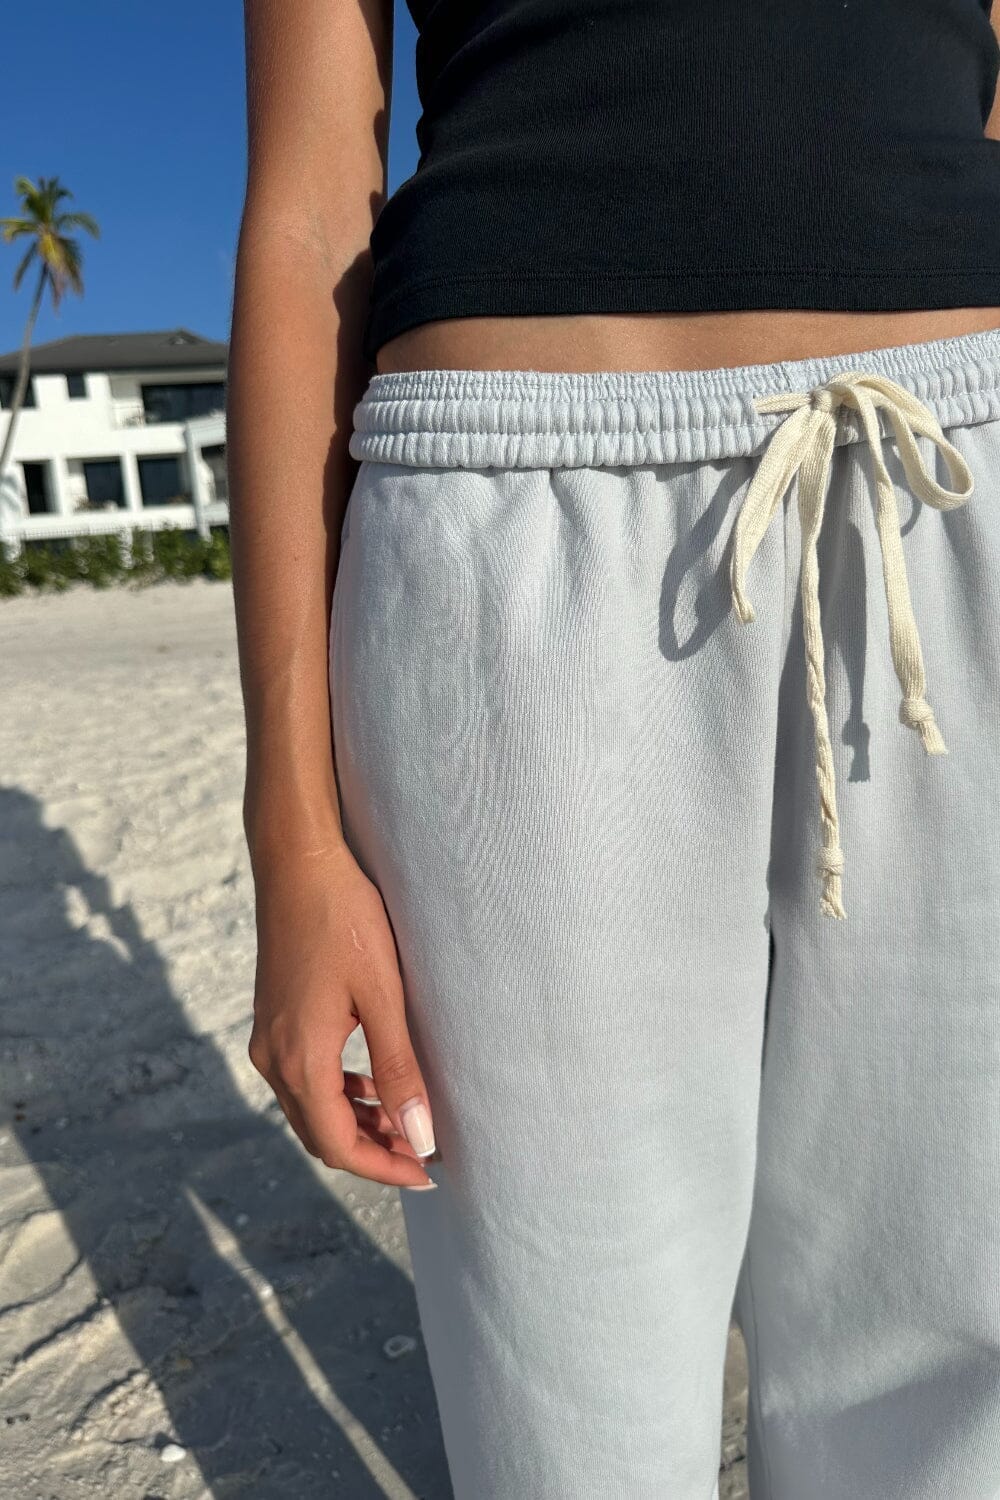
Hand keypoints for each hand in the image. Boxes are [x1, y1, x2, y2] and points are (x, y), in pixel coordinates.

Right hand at [247, 840, 437, 1189]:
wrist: (298, 863)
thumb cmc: (346, 919)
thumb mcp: (383, 995)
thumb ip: (400, 1068)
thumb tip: (420, 1136)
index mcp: (299, 1059)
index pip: (338, 1144)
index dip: (384, 1168)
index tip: (427, 1173)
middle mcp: (273, 1058)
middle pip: (320, 1134)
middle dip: (373, 1151)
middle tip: (425, 1153)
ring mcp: (268, 1038)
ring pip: (311, 1108)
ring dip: (357, 1124)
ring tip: (408, 1122)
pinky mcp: (273, 1019)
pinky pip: (304, 1078)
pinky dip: (340, 1093)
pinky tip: (374, 1081)